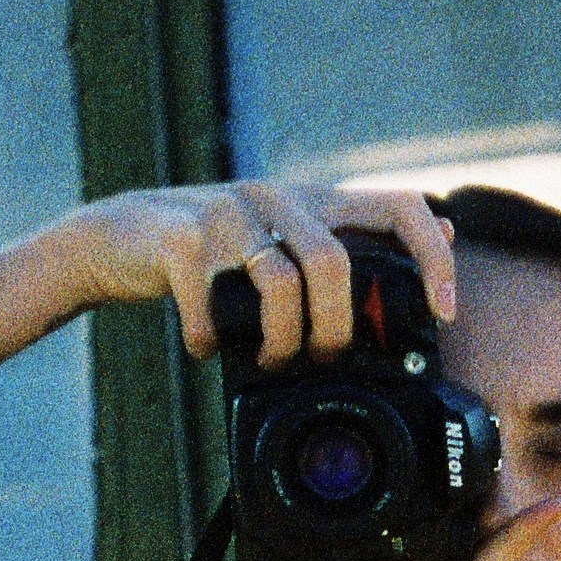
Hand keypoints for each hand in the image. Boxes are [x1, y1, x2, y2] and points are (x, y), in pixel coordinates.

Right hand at [46, 180, 452, 363]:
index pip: (400, 208)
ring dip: (281, 342)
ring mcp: (228, 213)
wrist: (116, 237)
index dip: (433, 258)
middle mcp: (278, 198)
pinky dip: (211, 340)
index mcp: (314, 201)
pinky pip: (213, 305)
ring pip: (281, 285)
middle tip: (324, 360)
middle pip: (335, 264)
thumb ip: (357, 234)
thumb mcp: (290, 234)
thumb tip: (444, 225)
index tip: (444, 312)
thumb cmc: (216, 251)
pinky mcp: (182, 239)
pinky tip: (206, 347)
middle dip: (336, 330)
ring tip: (270, 362)